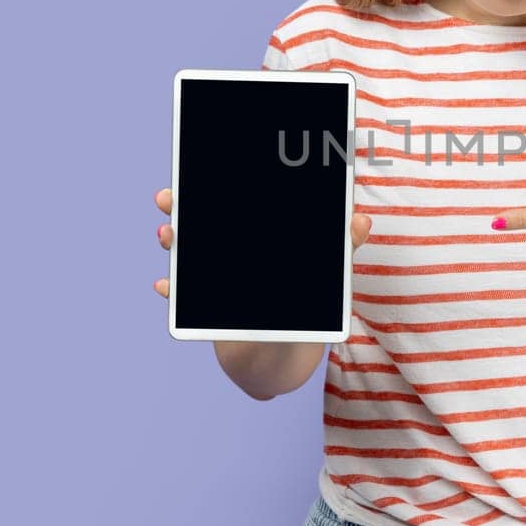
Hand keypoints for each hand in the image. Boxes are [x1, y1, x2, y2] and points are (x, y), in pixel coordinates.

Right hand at [153, 187, 372, 297]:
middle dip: (184, 206)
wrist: (283, 356)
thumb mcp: (329, 281)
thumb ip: (342, 250)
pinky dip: (172, 290)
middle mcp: (229, 251)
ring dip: (174, 240)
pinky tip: (164, 286)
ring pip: (189, 252)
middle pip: (204, 223)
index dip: (218, 186)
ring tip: (168, 234)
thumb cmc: (308, 312)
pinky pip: (183, 296)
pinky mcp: (203, 308)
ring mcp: (213, 279)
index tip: (206, 168)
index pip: (234, 204)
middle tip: (171, 197)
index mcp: (256, 240)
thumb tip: (361, 222)